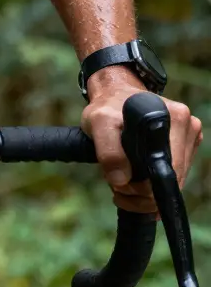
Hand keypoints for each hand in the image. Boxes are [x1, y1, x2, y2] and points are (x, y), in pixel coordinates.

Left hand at [81, 69, 203, 212]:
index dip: (144, 189)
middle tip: (117, 186)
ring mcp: (189, 135)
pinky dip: (153, 182)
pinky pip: (173, 173)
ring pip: (174, 180)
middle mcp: (188, 126)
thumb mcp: (98, 124)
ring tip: (122, 180)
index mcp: (175, 119)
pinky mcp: (186, 144)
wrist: (114, 94)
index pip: (167, 172)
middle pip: (173, 180)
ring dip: (146, 190)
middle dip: (143, 192)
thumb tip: (121, 180)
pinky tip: (134, 175)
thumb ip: (108, 152)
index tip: (120, 188)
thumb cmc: (107, 108)